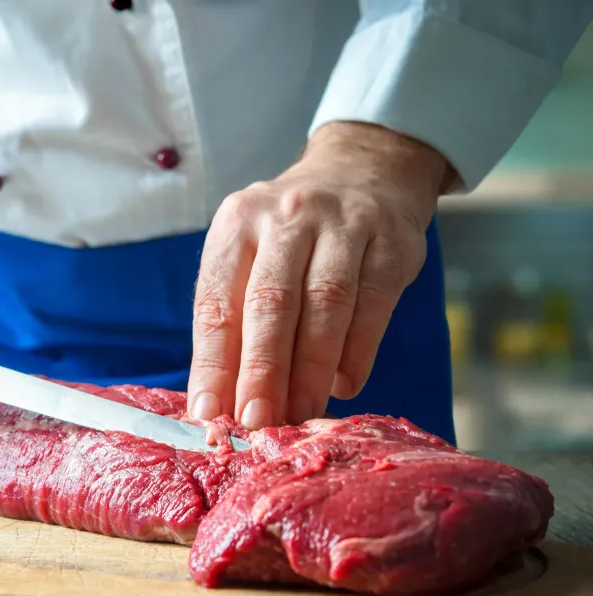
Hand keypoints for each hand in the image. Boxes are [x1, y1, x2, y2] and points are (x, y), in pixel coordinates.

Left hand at [188, 122, 453, 429]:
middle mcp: (287, 217)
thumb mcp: (251, 255)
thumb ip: (236, 318)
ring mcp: (343, 224)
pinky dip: (358, 351)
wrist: (362, 170)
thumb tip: (220, 401)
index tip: (208, 413)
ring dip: (310, 369)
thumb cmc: (291, 235)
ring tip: (300, 414)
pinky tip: (344, 385)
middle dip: (262, 369)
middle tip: (256, 421)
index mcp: (237, 224)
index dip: (212, 362)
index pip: (218, 301)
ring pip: (325, 304)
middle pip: (271, 302)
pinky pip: (374, 303)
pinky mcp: (391, 241)